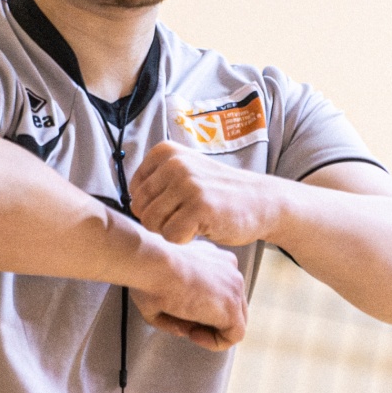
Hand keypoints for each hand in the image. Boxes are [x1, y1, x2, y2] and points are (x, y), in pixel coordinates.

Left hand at [130, 142, 273, 245]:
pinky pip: (171, 236)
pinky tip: (203, 228)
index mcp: (166, 152)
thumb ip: (155, 182)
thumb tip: (128, 203)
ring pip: (152, 224)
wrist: (263, 201)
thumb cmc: (219, 193)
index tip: (177, 204)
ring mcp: (187, 184)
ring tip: (194, 220)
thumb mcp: (184, 173)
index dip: (152, 207)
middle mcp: (174, 164)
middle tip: (186, 216)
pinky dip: (185, 240)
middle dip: (160, 221)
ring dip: (172, 231)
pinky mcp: (200, 207)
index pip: (134, 192)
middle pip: (140, 209)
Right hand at [131, 237, 246, 349]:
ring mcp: (235, 288)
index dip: (202, 306)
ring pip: (234, 319)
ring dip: (211, 331)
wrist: (153, 265)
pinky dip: (216, 342)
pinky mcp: (232, 308)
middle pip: (230, 303)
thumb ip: (179, 308)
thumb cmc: (148, 274)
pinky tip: (194, 336)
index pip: (219, 288)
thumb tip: (186, 330)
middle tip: (185, 323)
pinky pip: (234, 335)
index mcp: (214, 258)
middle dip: (209, 319)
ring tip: (189, 331)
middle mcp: (230, 268)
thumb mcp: (164, 288)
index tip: (181, 311)